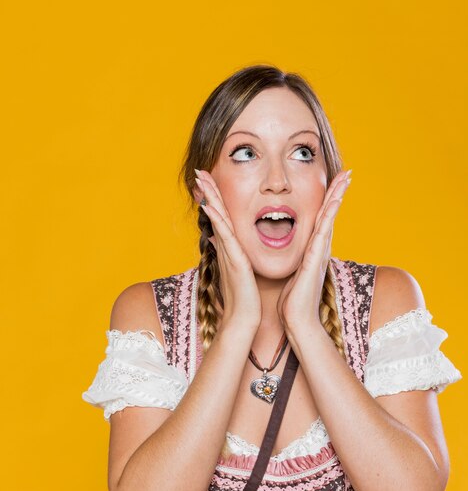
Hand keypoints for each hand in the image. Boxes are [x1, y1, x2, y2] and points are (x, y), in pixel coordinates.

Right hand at [195, 169, 261, 331]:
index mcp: (230, 249)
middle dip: (208, 192)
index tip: (209, 180)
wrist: (245, 319)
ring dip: (210, 199)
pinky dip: (217, 220)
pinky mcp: (234, 261)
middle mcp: (226, 248)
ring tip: (201, 180)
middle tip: (199, 171)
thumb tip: (217, 237)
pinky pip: (225, 237)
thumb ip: (229, 253)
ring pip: (218, 220)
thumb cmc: (245, 298)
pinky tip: (210, 206)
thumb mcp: (237, 270)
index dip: (214, 199)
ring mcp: (229, 253)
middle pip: (216, 214)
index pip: (222, 217)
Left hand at [277, 169, 351, 334]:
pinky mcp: (315, 258)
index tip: (333, 182)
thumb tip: (285, 256)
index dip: (328, 200)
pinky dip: (330, 214)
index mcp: (313, 250)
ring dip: (338, 197)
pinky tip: (334, 200)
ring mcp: (320, 252)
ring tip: (345, 177)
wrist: (297, 320)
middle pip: (330, 214)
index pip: (321, 219)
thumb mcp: (292, 274)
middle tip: (347, 172)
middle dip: (338, 192)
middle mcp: (320, 248)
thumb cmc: (292, 301)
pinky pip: (323, 231)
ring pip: (330, 218)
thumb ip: (293, 262)